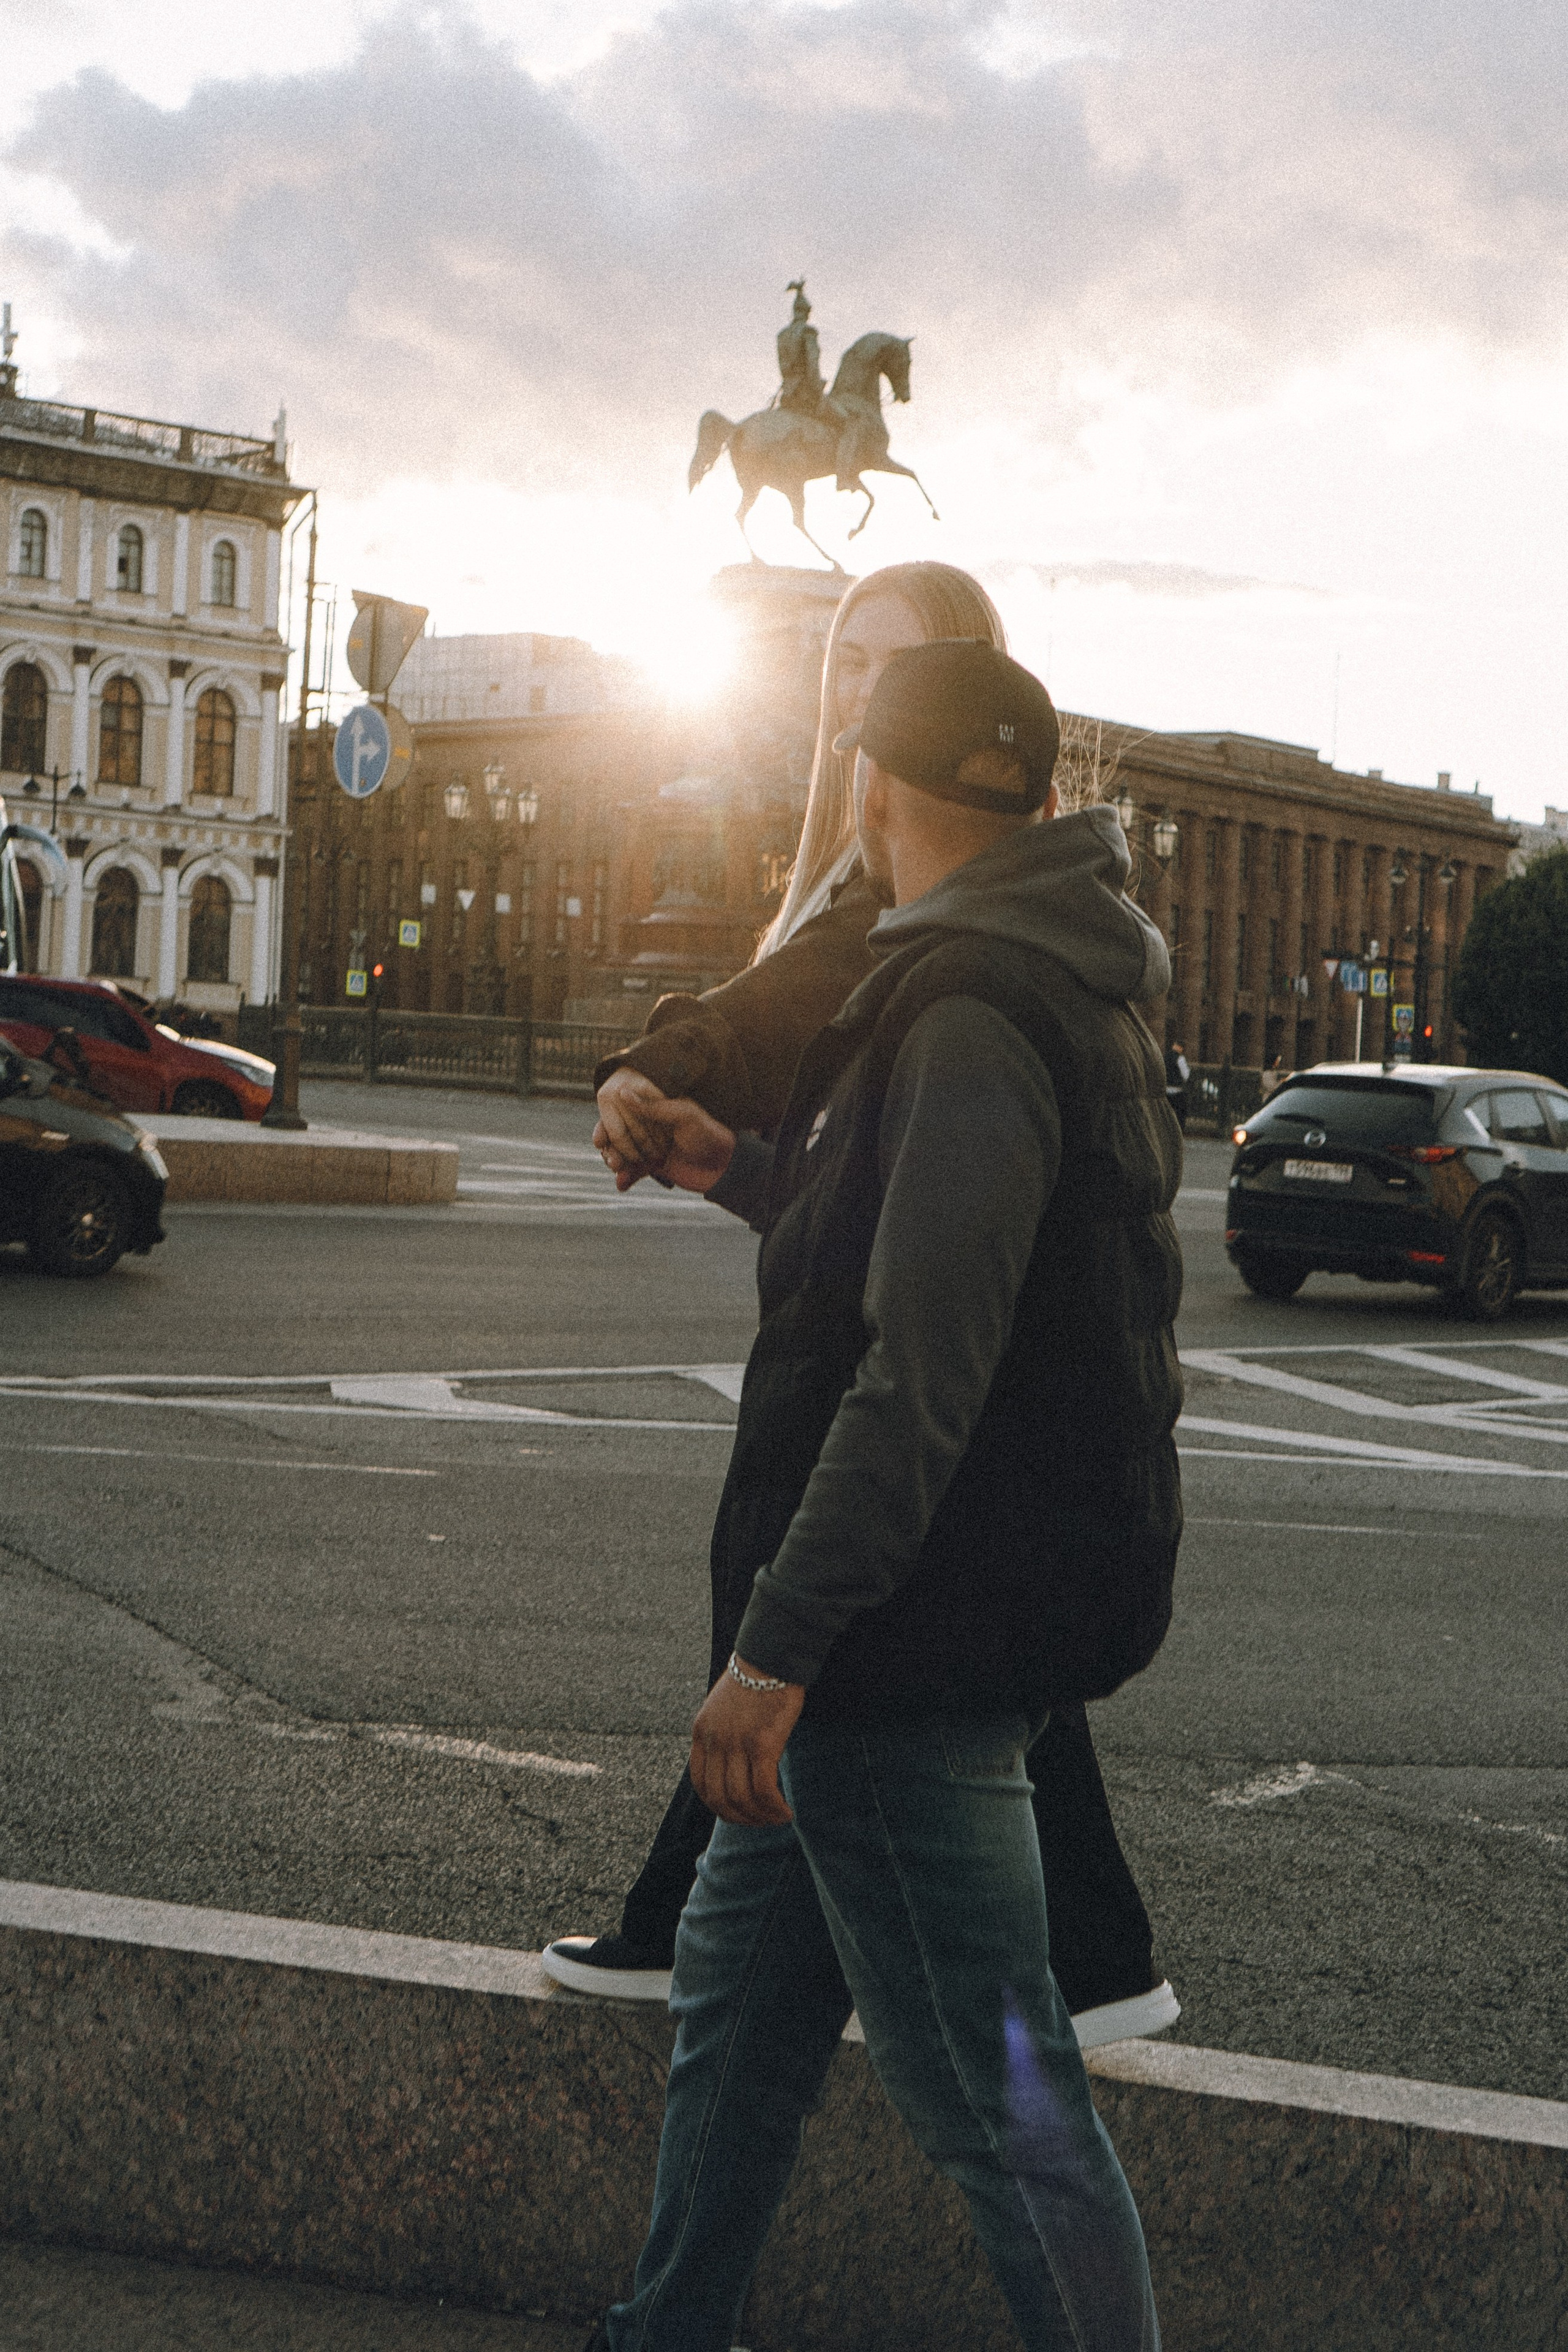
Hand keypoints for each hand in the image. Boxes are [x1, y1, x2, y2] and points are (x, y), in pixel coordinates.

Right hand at [594, 1072, 736, 1195]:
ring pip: (624, 1154)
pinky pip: (635, 1172)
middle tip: (610, 1159)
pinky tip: (621, 1185)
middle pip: (618, 1136)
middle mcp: (650, 1127)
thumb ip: (652, 1107)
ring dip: (616, 1163)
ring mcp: (651, 1147)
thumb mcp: (682, 1116)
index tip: (599, 1138)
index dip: (607, 1126)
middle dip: (610, 1148)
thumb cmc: (708, 1134)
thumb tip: (622, 1092)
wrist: (725, 1165)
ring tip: (617, 1170)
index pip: (623, 1115)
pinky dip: (626, 1178)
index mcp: (655, 1110)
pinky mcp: (655, 1166)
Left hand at [689, 1663, 804, 1826]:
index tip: (737, 1813)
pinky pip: (764, 1789)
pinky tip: (786, 1811)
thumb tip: (734, 1763)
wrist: (772, 1654)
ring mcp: (737, 1743)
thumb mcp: (725, 1707)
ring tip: (778, 1818)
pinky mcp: (762, 1743)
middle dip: (740, 1818)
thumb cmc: (755, 1679)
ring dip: (761, 1817)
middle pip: (719, 1797)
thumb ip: (723, 1734)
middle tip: (761, 1822)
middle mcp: (714, 1740)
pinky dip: (774, 1807)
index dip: (717, 1806)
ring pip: (742, 1798)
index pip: (700, 1783)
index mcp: (701, 1731)